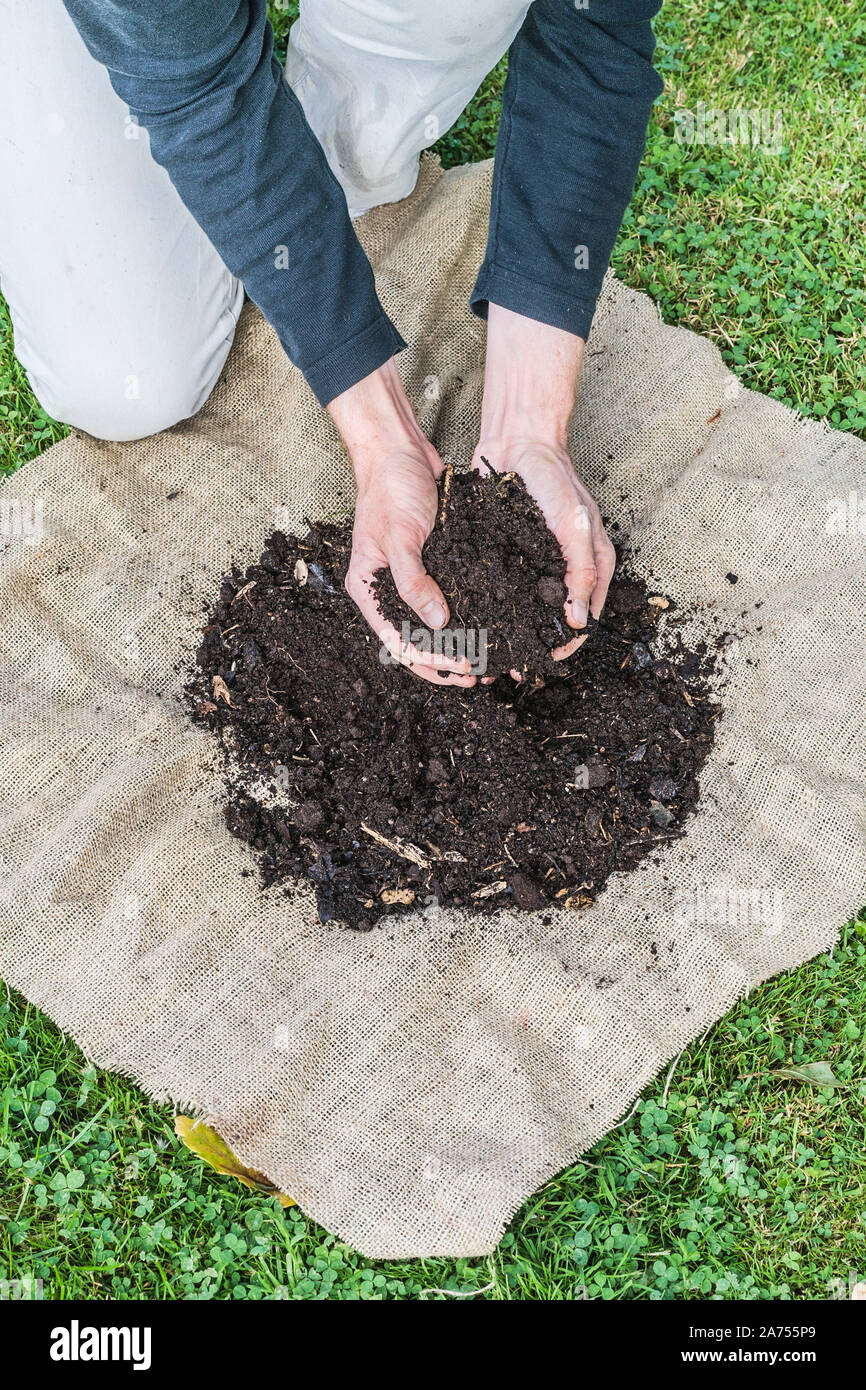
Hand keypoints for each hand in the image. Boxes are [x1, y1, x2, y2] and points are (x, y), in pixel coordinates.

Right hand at [328, 359, 474, 686]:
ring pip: (434, 626)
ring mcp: (410, 578)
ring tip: (489, 658)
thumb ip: (414, 582)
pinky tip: (491, 623)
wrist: (400, 451)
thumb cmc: (390, 489)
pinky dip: (467, 614)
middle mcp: (387, 590)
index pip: (398, 642)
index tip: (463, 667)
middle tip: (481, 673)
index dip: (431, 662)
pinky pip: (449, 599)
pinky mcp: (432, 565)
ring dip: (459, 644)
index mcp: (369, 589)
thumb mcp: (400, 537)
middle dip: (447, 661)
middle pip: (416, 641)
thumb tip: (438, 624)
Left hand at [473, 304, 614, 671]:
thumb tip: (580, 621)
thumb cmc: (554, 478)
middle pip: (555, 624)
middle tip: (509, 669)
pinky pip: (506, 591)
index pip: (585, 621)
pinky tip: (476, 624)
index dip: (566, 647)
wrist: (519, 440)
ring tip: (490, 655)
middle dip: (535, 649)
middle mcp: (568, 571)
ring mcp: (540, 564)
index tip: (540, 663)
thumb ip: (581, 569)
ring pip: (528, 613)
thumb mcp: (573, 523)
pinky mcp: (513, 556)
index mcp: (593, 566)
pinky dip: (495, 611)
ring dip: (512, 635)